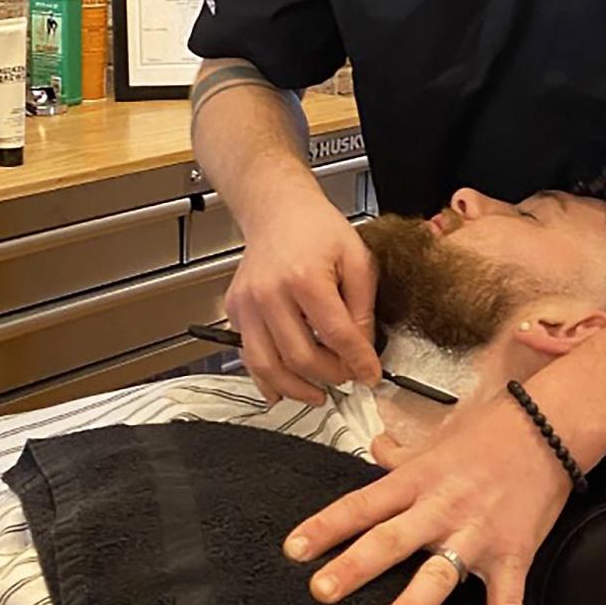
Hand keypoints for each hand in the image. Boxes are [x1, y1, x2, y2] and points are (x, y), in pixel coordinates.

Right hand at [226, 192, 380, 403]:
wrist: (278, 210)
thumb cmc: (317, 229)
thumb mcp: (356, 258)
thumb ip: (363, 306)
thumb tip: (362, 349)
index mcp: (305, 278)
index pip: (336, 335)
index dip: (358, 362)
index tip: (371, 375)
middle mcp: (270, 294)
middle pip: (301, 357)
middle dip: (331, 377)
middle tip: (348, 378)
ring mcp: (247, 304)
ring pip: (268, 366)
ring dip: (297, 389)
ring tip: (319, 394)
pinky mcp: (235, 310)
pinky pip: (248, 356)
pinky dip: (266, 380)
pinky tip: (285, 388)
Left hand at [283, 393, 572, 604]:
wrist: (549, 426)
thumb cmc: (491, 430)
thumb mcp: (438, 437)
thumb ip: (402, 454)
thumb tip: (374, 448)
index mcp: (418, 481)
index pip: (362, 504)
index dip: (326, 526)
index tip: (294, 548)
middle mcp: (441, 508)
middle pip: (391, 539)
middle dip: (355, 565)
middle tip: (321, 590)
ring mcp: (476, 535)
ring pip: (439, 574)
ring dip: (413, 604)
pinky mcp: (511, 556)